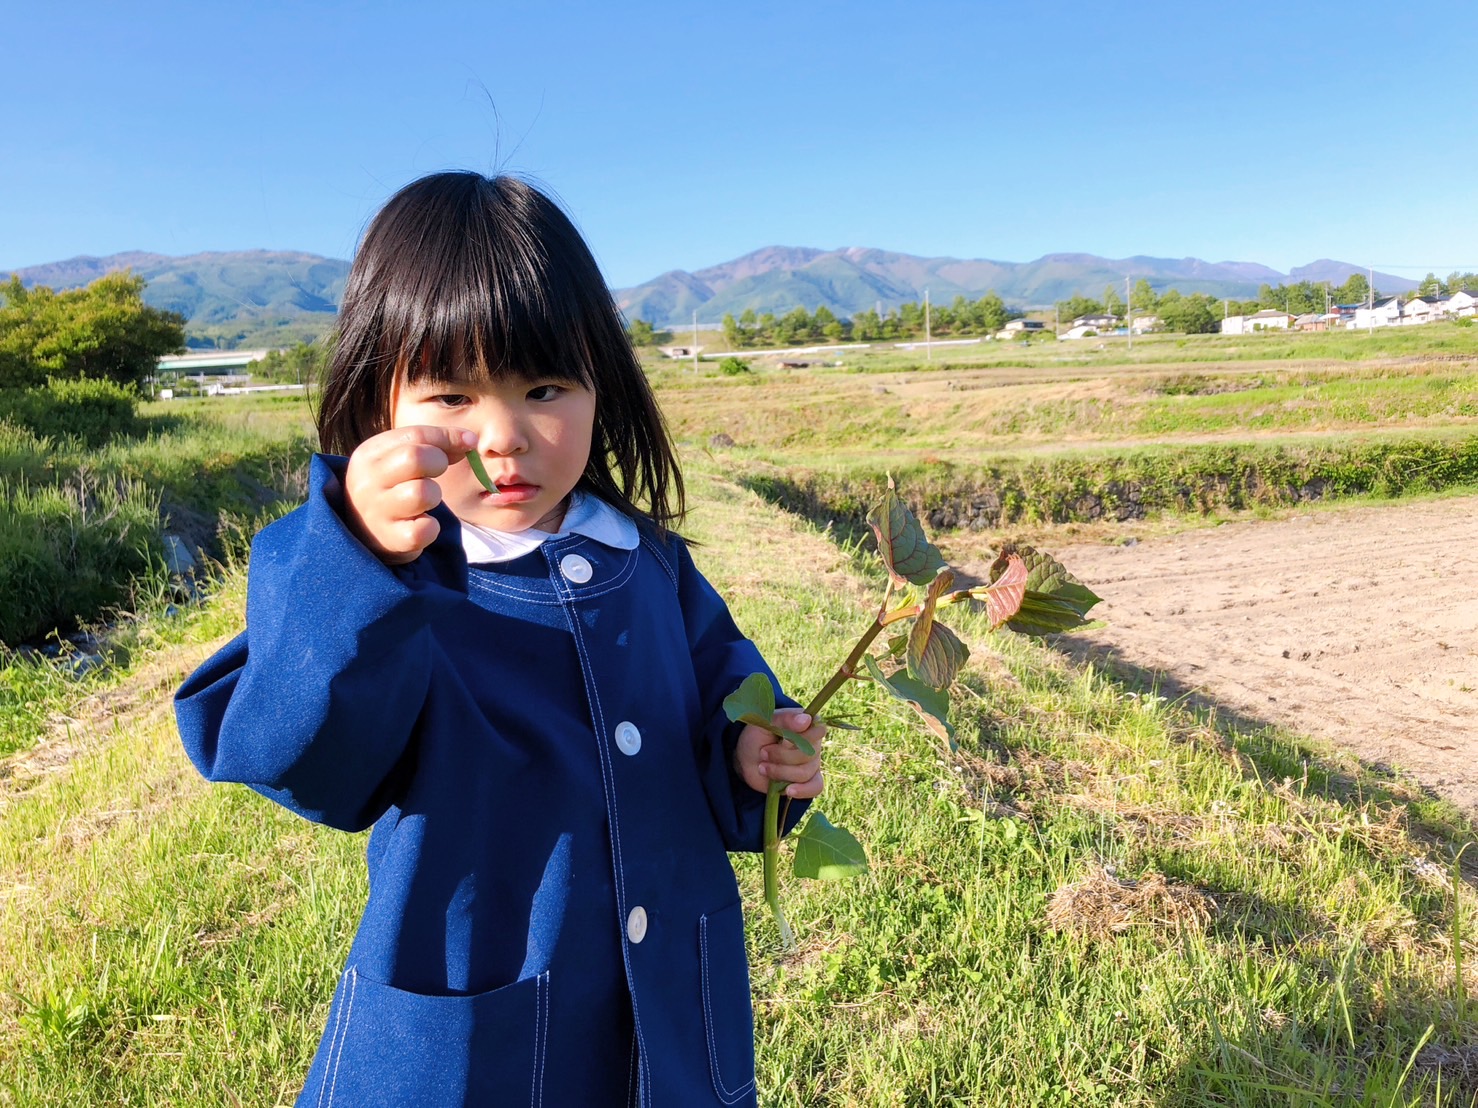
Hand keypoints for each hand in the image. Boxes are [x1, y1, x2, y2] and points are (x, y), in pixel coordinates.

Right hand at [343, 425, 477, 564]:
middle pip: (415, 458)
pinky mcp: (389, 539)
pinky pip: (425, 529)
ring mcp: (376, 512)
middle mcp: (367, 481)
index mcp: (369, 454)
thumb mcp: (399, 460)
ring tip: (424, 501)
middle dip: (438, 463)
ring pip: (422, 493)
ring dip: (434, 496)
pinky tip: (422, 523)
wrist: (364, 533)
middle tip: (435, 473)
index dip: (448, 436)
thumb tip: (469, 440)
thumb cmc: (392, 487)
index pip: (415, 435)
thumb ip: (433, 445)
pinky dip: (431, 527)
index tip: (470, 442)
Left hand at [733, 709, 824, 798]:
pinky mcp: (807, 781)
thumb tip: (806, 720)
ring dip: (780, 772)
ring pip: (804, 773)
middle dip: (781, 756)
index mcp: (808, 724)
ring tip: (763, 767)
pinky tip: (788, 790)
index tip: (781, 739)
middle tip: (763, 752)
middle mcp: (814, 744)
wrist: (747, 758)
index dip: (798, 739)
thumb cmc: (757, 735)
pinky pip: (815, 788)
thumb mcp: (765, 722)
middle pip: (808, 755)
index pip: (817, 731)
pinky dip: (802, 790)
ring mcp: (812, 763)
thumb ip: (785, 719)